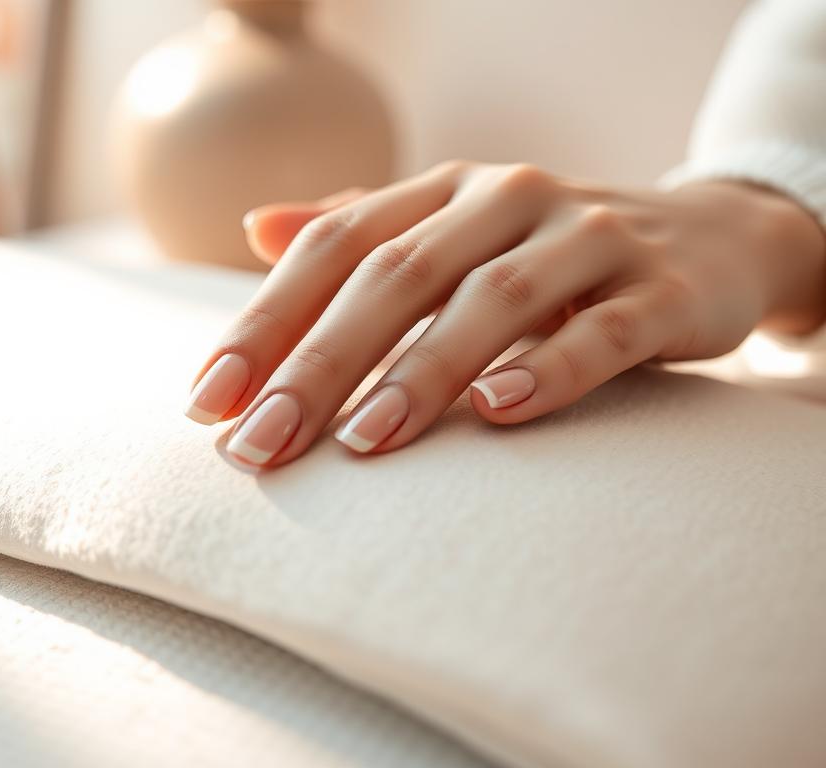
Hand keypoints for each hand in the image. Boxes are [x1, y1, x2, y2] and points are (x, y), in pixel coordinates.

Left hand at [185, 162, 825, 466]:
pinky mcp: (660, 289)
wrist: (704, 238)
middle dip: (319, 362)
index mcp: (443, 191)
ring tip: (361, 441)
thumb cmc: (549, 253)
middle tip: (260, 444)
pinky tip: (496, 412)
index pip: (334, 246)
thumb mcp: (451, 231)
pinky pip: (600, 330)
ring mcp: (587, 236)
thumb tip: (257, 229)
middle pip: (396, 275)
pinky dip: (547, 369)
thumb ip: (360, 230)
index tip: (209, 403)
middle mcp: (507, 199)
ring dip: (420, 372)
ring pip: (491, 300)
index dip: (265, 321)